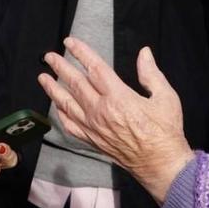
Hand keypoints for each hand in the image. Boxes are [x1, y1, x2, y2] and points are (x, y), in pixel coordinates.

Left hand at [39, 40, 193, 202]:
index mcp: (119, 98)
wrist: (160, 164)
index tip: (70, 42)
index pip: (95, 69)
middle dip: (60, 67)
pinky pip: (70, 126)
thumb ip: (151, 74)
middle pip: (75, 84)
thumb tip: (144, 53)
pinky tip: (57, 107)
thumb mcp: (166, 98)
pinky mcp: (93, 141)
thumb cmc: (165, 132)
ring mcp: (94, 127)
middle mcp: (101, 112)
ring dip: (53, 90)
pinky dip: (61, 115)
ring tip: (42, 78)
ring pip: (67, 104)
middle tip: (49, 56)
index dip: (81, 53)